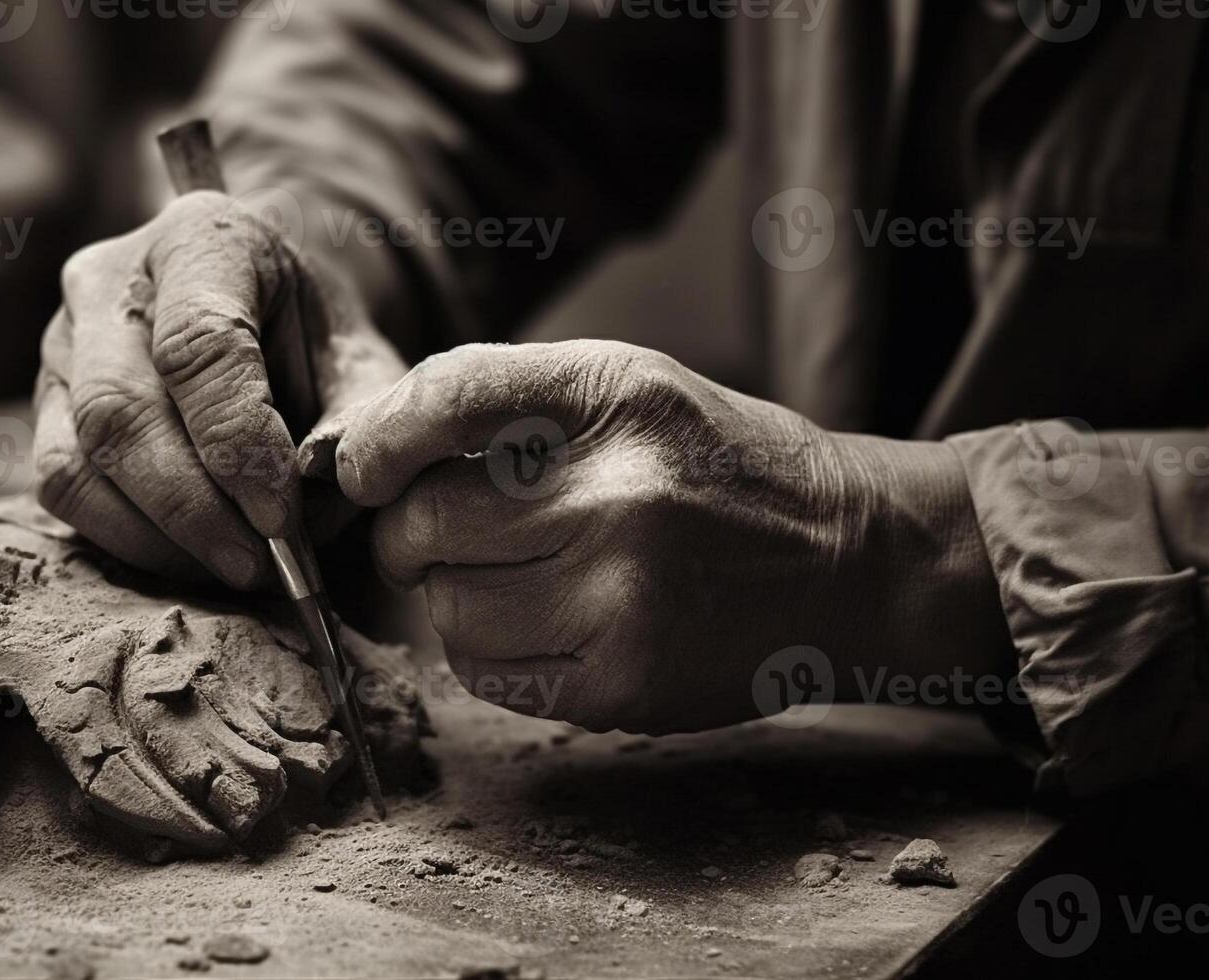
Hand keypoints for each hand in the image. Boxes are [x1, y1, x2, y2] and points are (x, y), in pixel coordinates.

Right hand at [32, 191, 405, 585]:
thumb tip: (308, 498)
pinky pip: (61, 484)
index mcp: (202, 238)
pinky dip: (125, 536)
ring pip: (79, 456)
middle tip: (259, 566)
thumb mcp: (364, 362)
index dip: (238, 445)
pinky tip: (191, 556)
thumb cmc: (320, 338)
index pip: (198, 344)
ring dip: (158, 535)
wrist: (273, 314)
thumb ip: (356, 421)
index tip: (282, 519)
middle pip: (122, 409)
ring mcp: (63, 339)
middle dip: (193, 508)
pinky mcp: (46, 400)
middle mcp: (110, 278)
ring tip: (233, 567)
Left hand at [336, 341, 1008, 733]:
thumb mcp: (629, 386)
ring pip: (446, 608)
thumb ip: (505, 401)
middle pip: (426, 521)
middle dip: (408, 531)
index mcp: (616, 394)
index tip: (362, 467)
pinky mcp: (620, 685)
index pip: (448, 397)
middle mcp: (619, 493)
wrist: (846, 559)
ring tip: (505, 576)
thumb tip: (365, 451)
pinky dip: (488, 650)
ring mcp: (621, 598)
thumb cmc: (715, 464)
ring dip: (449, 594)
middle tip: (435, 533)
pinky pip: (487, 673)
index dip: (380, 438)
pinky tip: (541, 621)